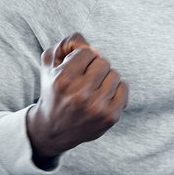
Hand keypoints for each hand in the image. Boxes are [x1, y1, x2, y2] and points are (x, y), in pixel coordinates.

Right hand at [26, 33, 129, 168]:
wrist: (54, 130)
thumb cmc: (54, 91)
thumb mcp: (50, 64)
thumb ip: (67, 44)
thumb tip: (90, 45)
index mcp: (63, 80)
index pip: (87, 52)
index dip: (81, 59)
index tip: (74, 70)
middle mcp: (80, 95)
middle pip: (103, 62)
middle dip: (94, 67)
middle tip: (84, 80)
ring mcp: (97, 107)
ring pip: (115, 74)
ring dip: (105, 78)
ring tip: (92, 89)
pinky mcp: (110, 117)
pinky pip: (124, 88)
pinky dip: (116, 89)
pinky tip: (102, 97)